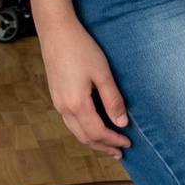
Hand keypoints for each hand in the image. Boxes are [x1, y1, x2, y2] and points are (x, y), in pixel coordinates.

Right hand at [39, 18, 131, 158]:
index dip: (113, 140)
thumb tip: (122, 123)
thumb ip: (112, 100)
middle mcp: (64, 108)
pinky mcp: (56, 96)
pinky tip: (93, 125)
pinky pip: (71, 122)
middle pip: (85, 138)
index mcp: (76, 105)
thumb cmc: (81, 48)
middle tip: (120, 152)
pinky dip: (84, 129)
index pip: (98, 132)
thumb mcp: (102, 73)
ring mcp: (58, 103)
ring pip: (76, 131)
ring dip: (93, 140)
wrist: (56, 31)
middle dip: (103, 147)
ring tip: (108, 144)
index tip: (128, 143)